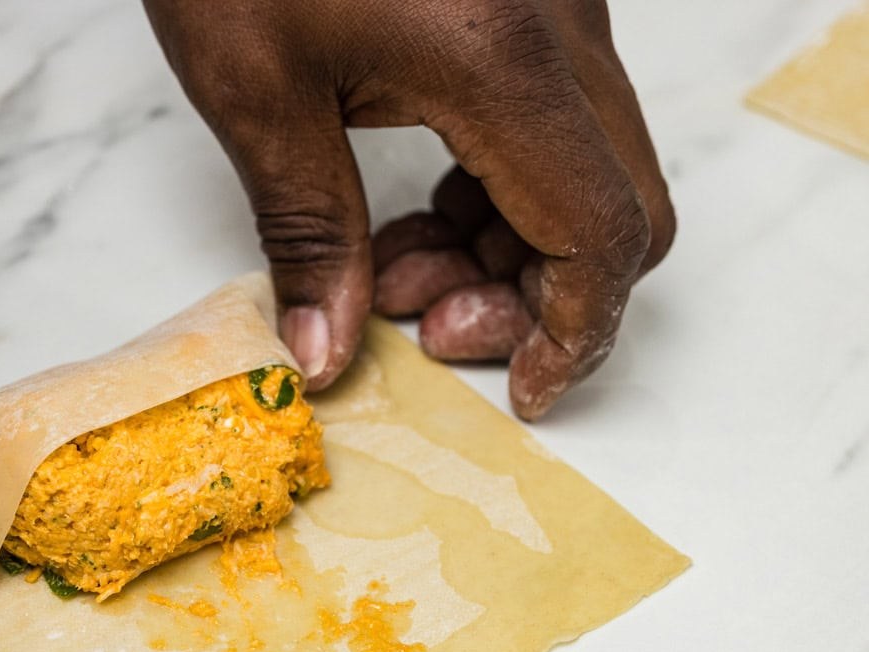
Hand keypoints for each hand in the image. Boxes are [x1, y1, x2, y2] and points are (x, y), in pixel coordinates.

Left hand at [144, 0, 674, 417]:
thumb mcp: (258, 92)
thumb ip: (307, 235)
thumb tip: (328, 356)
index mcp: (504, 58)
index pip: (604, 231)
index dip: (576, 331)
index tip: (525, 390)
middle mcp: (560, 27)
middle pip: (617, 206)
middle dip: (532, 294)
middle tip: (417, 322)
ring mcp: (552, 8)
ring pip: (587, 169)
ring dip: (506, 246)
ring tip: (386, 268)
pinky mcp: (523, 3)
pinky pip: (549, 124)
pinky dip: (495, 190)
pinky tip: (408, 208)